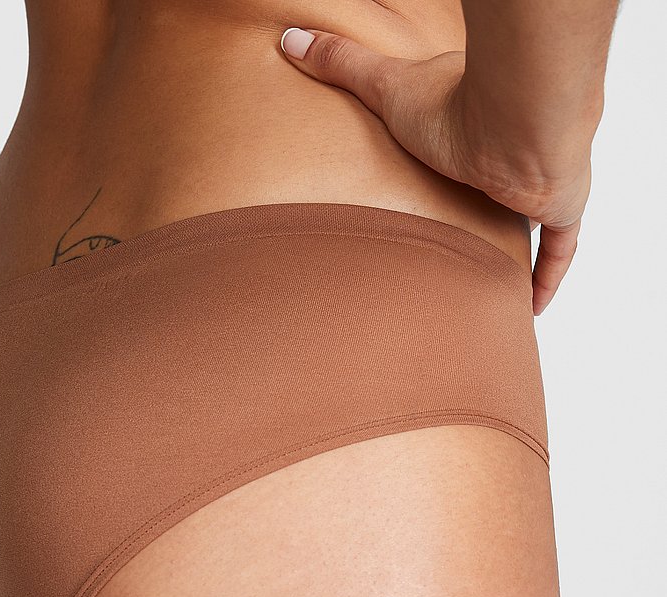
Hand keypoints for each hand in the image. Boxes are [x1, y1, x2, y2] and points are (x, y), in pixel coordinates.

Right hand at [279, 28, 591, 314]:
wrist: (515, 121)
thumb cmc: (456, 105)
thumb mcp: (384, 87)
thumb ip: (341, 64)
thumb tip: (289, 40)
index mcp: (476, 118)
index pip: (465, 135)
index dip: (452, 151)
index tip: (435, 172)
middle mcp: (512, 148)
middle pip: (496, 181)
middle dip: (483, 199)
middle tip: (460, 231)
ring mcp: (539, 181)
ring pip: (530, 214)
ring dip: (518, 236)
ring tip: (494, 270)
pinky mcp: (560, 208)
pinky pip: (561, 248)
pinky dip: (549, 274)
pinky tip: (536, 303)